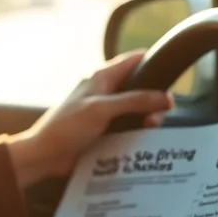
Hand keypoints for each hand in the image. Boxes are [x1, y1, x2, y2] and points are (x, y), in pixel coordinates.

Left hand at [6, 51, 172, 186]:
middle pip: (139, 89)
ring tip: (150, 128)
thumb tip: (165, 97)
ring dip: (146, 119)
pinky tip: (144, 141)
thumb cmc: (66, 127)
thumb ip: (133, 101)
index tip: (172, 70)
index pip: (132, 61)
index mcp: (100, 79)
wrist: (45, 155)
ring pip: (136, 111)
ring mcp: (104, 113)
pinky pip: (128, 129)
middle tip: (160, 113)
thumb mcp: (102, 109)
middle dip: (153, 99)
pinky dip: (138, 133)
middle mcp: (104, 93)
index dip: (152, 61)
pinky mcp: (104, 132)